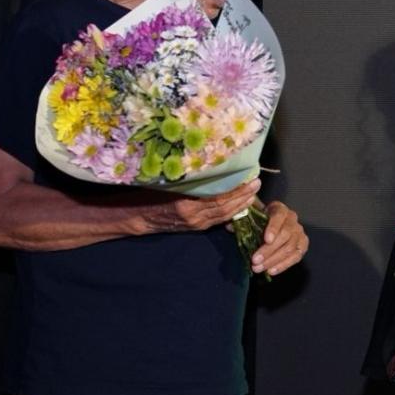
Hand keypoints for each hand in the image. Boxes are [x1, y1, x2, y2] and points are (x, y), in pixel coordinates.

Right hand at [141, 179, 260, 232]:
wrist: (137, 216)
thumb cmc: (149, 194)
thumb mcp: (168, 183)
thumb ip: (190, 180)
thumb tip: (212, 167)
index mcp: (186, 203)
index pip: (219, 197)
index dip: (237, 190)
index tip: (249, 179)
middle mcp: (194, 216)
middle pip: (225, 207)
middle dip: (244, 196)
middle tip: (257, 184)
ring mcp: (195, 223)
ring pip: (224, 215)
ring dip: (241, 205)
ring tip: (253, 193)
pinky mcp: (196, 227)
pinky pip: (217, 219)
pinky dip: (231, 212)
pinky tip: (240, 205)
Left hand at [249, 201, 307, 275]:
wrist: (271, 225)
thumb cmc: (258, 220)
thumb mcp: (250, 216)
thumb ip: (242, 220)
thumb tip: (230, 227)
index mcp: (279, 209)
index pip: (279, 216)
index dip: (274, 228)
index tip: (266, 240)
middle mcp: (292, 219)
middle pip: (285, 235)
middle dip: (269, 250)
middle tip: (255, 261)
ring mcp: (299, 233)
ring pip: (290, 248)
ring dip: (273, 260)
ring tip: (258, 268)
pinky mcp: (302, 245)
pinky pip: (296, 257)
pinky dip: (283, 265)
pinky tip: (271, 271)